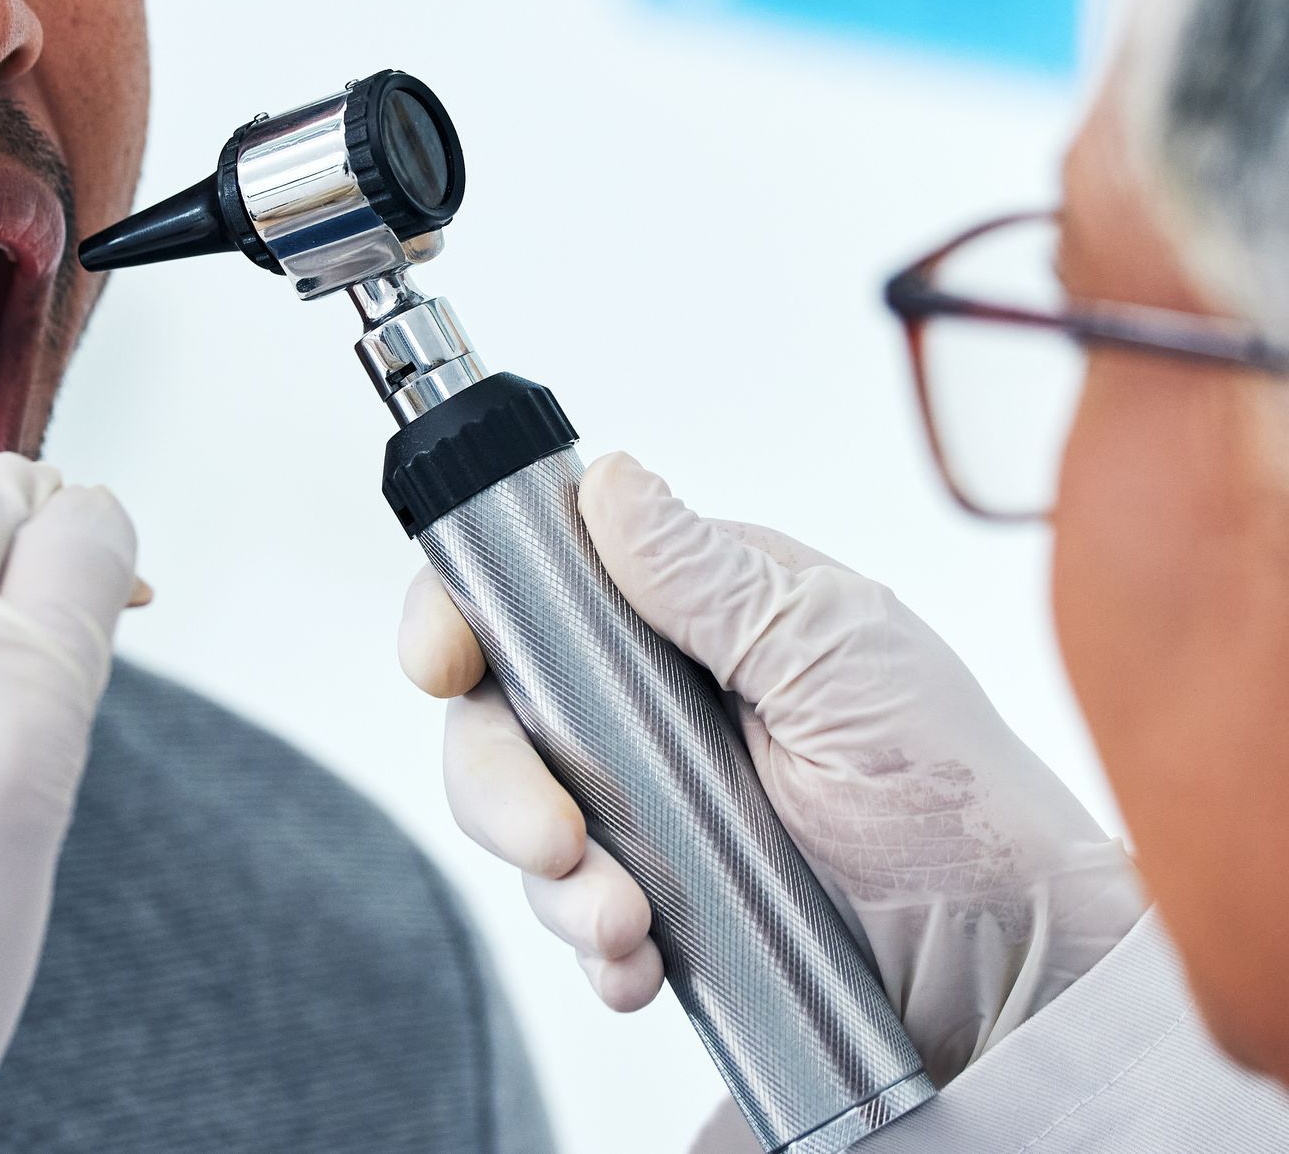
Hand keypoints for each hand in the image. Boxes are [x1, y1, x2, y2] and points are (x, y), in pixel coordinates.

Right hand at [398, 452, 1145, 1082]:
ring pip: (521, 819)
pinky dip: (590, 946)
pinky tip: (639, 966)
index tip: (440, 661)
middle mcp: (650, 701)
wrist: (1006, 958)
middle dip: (499, 782)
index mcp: (687, 614)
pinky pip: (573, 913)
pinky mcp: (657, 895)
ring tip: (626, 924)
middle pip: (499, 715)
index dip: (464, 614)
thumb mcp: (836, 658)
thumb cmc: (950, 785)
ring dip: (552, 881)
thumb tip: (606, 480)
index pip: (534, 588)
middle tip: (554, 841)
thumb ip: (709, 580)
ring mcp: (648, 803)